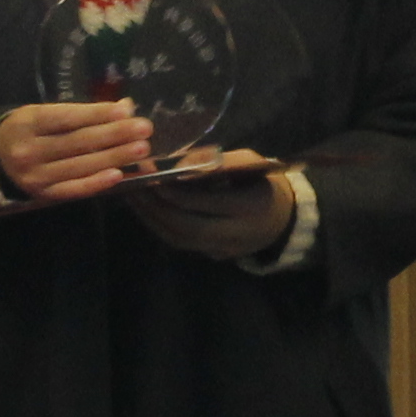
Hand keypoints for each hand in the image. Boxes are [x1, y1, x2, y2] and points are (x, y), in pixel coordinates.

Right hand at [0, 98, 157, 200]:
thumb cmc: (29, 130)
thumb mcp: (45, 113)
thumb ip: (81, 112)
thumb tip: (124, 108)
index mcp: (27, 123)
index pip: (67, 118)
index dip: (97, 114)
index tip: (125, 112)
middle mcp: (29, 150)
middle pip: (77, 142)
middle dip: (114, 135)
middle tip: (144, 129)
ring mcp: (36, 176)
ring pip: (80, 166)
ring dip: (114, 157)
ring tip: (141, 149)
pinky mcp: (44, 196)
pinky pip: (74, 189)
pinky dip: (97, 182)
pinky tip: (119, 174)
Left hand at [123, 165, 298, 260]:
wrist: (284, 218)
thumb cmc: (264, 181)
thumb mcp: (250, 162)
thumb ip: (216, 162)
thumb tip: (175, 162)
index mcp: (248, 206)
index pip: (201, 203)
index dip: (172, 190)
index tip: (149, 171)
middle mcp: (234, 234)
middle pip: (184, 226)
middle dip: (154, 206)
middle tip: (132, 183)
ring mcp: (222, 249)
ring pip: (178, 239)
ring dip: (151, 217)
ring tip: (131, 194)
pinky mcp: (212, 255)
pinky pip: (180, 242)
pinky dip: (158, 225)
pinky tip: (144, 208)